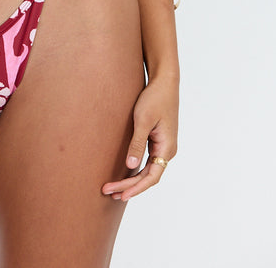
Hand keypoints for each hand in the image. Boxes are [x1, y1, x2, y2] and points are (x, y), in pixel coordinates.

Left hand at [102, 74, 177, 199]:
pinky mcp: (157, 139)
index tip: (120, 194)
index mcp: (166, 147)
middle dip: (129, 186)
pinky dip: (135, 169)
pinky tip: (124, 173)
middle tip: (108, 192)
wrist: (164, 81)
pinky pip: (147, 160)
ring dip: (132, 180)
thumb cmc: (154, 98)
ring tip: (114, 188)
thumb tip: (131, 167)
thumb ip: (137, 144)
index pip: (151, 177)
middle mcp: (167, 150)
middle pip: (148, 176)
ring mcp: (163, 145)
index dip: (135, 188)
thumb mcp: (143, 120)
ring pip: (147, 170)